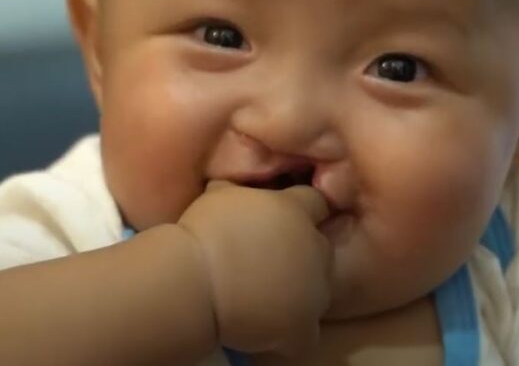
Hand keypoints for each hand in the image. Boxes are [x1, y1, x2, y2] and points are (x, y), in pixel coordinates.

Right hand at [178, 180, 331, 355]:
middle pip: (320, 247)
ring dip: (299, 291)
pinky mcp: (303, 325)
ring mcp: (313, 289)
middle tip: (269, 261)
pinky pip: (307, 333)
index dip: (299, 212)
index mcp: (295, 211)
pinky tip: (271, 330)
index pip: (316, 204)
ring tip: (266, 296)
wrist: (197, 280)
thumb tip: (231, 185)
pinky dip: (292, 332)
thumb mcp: (219, 195)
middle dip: (302, 253)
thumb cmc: (204, 232)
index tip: (279, 222)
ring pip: (318, 289)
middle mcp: (313, 247)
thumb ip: (238, 190)